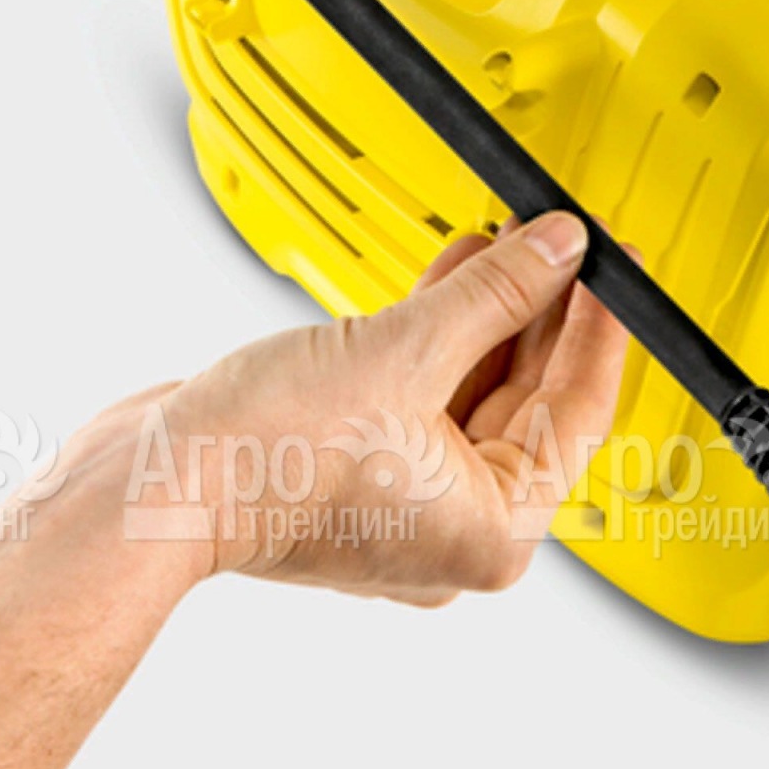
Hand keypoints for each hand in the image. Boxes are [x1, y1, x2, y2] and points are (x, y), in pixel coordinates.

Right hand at [139, 212, 629, 603]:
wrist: (152, 482)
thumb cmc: (264, 457)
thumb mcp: (405, 351)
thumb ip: (496, 295)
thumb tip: (556, 250)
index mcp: (491, 530)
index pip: (578, 412)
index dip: (602, 327)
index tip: (616, 267)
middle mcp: (453, 526)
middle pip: (528, 400)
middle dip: (545, 311)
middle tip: (568, 242)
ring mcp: (402, 497)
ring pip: (472, 388)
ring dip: (491, 311)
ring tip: (512, 238)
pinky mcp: (358, 462)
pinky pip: (423, 389)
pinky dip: (440, 331)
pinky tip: (457, 270)